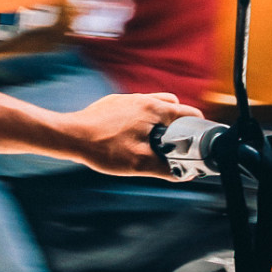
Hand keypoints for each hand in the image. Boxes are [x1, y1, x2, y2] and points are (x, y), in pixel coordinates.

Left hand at [56, 92, 203, 178]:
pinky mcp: (112, 103)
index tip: (201, 142)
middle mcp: (140, 98)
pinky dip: (143, 120)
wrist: (69, 136)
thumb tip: (185, 173)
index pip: (189, 113)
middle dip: (181, 123)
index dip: (199, 128)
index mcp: (153, 108)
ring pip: (154, 105)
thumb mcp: (140, 165)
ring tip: (157, 142)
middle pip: (173, 106)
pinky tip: (135, 137)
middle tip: (179, 143)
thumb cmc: (102, 148)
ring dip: (161, 120)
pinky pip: (136, 108)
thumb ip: (167, 169)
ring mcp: (125, 99)